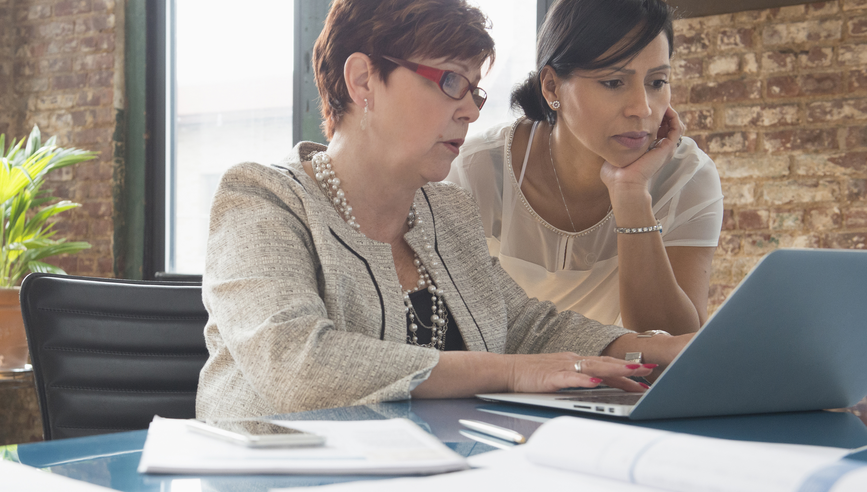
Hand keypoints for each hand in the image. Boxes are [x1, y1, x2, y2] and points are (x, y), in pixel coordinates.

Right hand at [506, 353, 654, 393]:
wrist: (505, 370)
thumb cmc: (530, 375)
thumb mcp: (558, 374)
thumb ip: (576, 378)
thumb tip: (596, 386)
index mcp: (574, 360)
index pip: (604, 364)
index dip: (625, 369)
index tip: (643, 374)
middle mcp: (572, 360)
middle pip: (605, 363)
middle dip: (628, 368)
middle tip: (649, 371)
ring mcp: (562, 367)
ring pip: (593, 367)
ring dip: (614, 370)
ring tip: (632, 372)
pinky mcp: (551, 376)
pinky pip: (571, 377)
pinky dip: (585, 379)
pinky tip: (596, 382)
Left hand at [600, 106, 684, 196]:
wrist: (622, 183)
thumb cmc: (614, 174)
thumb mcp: (613, 154)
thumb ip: (611, 145)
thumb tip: (602, 137)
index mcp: (647, 151)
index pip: (655, 130)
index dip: (651, 118)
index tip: (642, 108)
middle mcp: (658, 150)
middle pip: (666, 126)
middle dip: (661, 112)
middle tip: (653, 102)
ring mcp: (665, 149)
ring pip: (674, 125)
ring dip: (669, 113)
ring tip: (661, 102)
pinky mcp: (668, 148)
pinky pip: (677, 128)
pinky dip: (673, 116)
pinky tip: (664, 108)